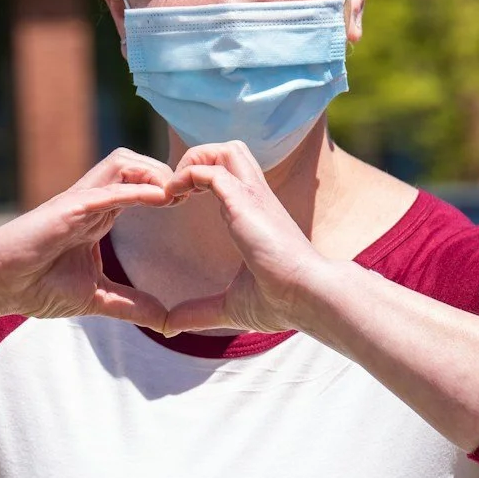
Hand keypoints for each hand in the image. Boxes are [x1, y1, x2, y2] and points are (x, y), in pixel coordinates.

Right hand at [0, 150, 177, 328]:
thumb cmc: (36, 285)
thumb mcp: (96, 297)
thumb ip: (130, 304)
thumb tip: (164, 321)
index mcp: (100, 215)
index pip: (141, 184)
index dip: (169, 187)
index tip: (194, 204)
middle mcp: (91, 202)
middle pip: (137, 163)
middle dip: (168, 172)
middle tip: (193, 192)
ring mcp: (79, 202)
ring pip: (122, 163)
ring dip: (153, 173)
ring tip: (177, 194)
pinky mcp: (66, 210)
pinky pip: (104, 191)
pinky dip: (133, 191)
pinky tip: (159, 198)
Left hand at [160, 142, 334, 335]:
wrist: (308, 298)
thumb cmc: (281, 301)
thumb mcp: (230, 306)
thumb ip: (198, 312)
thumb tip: (169, 328)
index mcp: (253, 214)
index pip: (228, 173)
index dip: (198, 179)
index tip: (176, 203)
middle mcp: (255, 198)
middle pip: (228, 150)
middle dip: (197, 159)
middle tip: (176, 192)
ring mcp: (252, 196)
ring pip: (222, 149)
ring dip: (192, 161)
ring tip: (174, 191)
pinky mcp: (245, 202)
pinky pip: (211, 170)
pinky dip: (187, 176)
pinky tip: (173, 200)